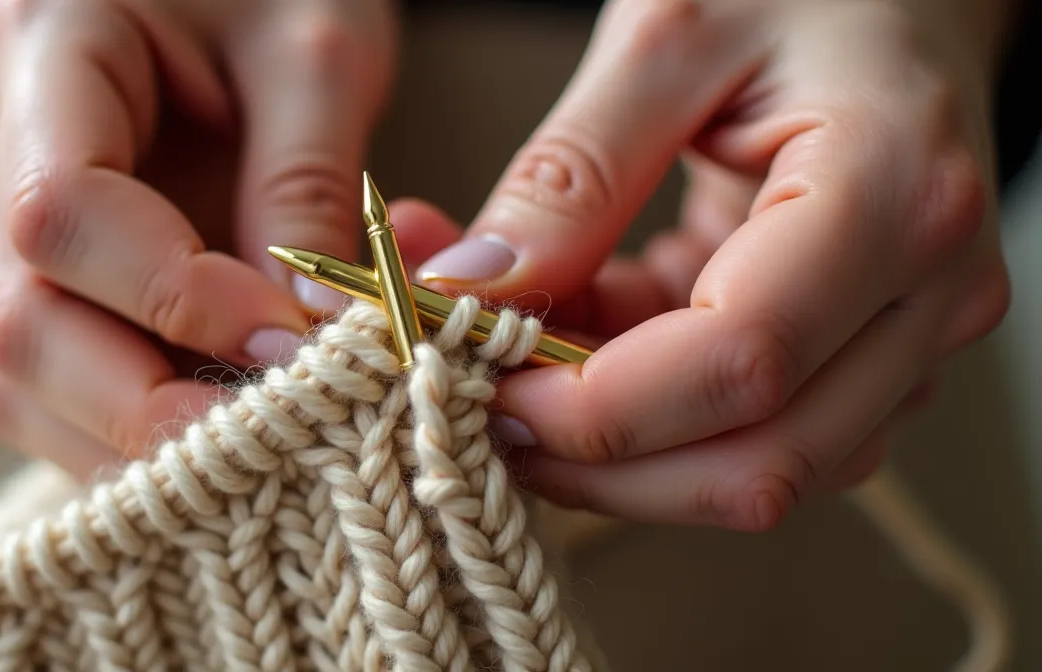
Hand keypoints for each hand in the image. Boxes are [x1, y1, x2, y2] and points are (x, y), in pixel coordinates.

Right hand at [0, 0, 394, 476]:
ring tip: (251, 448)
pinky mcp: (14, 260)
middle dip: (147, 405)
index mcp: (42, 38)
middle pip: (14, 320)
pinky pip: (34, 377)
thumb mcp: (319, 49)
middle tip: (274, 440)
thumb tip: (305, 340)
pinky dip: (118, 428)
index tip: (290, 341)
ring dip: (129, 440)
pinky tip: (207, 430)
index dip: (173, 301)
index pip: (59, 211)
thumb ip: (305, 186)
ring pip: (6, 372)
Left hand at [413, 0, 1014, 529]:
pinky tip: (571, 341)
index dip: (596, 407)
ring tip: (515, 367)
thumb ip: (571, 173)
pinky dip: (642, 412)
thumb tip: (476, 290)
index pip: (740, 363)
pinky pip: (744, 428)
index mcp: (896, 196)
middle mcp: (926, 296)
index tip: (484, 382)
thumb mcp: (667, 37)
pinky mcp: (862, 354)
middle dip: (599, 465)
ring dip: (615, 452)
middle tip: (483, 410)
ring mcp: (904, 339)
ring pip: (753, 472)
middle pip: (757, 463)